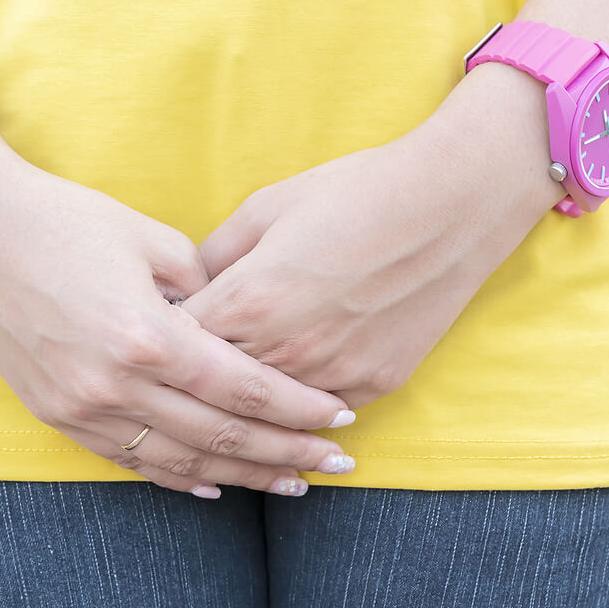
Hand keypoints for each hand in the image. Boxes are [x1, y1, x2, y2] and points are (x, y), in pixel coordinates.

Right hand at [0, 152, 355, 495]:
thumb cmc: (64, 217)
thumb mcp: (150, 239)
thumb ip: (207, 290)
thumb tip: (249, 330)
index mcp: (147, 335)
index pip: (245, 389)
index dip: (301, 408)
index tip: (344, 415)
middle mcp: (114, 383)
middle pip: (224, 435)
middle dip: (290, 452)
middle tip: (339, 463)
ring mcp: (82, 407)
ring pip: (183, 461)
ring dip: (245, 476)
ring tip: (295, 483)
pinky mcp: (57, 416)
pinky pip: (133, 461)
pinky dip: (182, 478)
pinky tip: (221, 487)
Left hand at [181, 67, 562, 409]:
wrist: (450, 204)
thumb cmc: (354, 193)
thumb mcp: (265, 208)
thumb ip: (213, 258)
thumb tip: (184, 292)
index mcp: (247, 301)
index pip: (175, 345)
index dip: (161, 340)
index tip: (157, 338)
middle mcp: (286, 350)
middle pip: (217, 391)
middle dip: (198, 382)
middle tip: (188, 376)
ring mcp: (332, 374)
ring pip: (270, 415)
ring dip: (251, 407)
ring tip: (238, 397)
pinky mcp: (374, 385)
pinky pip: (322, 410)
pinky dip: (305, 405)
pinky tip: (300, 392)